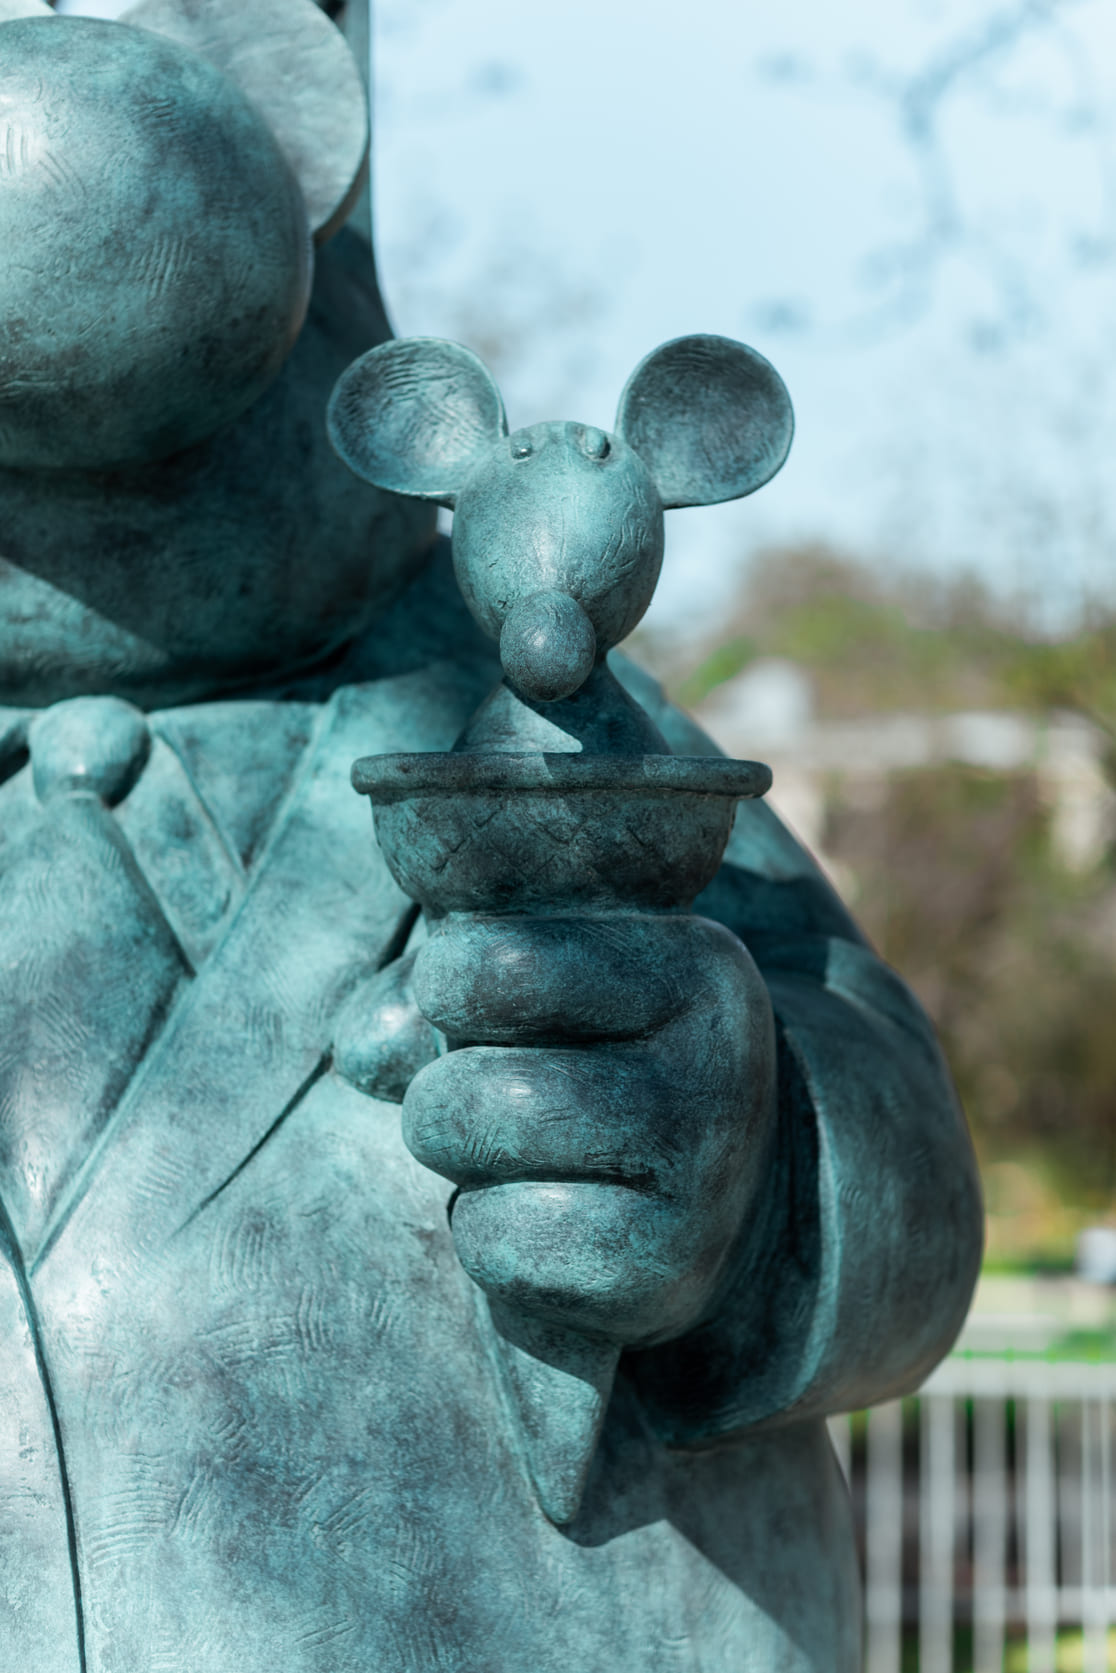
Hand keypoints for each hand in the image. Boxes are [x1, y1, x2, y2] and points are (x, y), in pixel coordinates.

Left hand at [404, 913, 776, 1348]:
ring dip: (462, 1165)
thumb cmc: (587, 1064)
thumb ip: (443, 980)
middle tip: (488, 1110)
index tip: (484, 1009)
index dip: (447, 988)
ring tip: (512, 1163)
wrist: (710, 1204)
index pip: (488, 958)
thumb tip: (368, 1047)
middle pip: (472, 1072)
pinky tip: (548, 1231)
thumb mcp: (530, 985)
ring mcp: (705, 1168)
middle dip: (441, 1096)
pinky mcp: (670, 1272)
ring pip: (484, 1143)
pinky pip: (498, 1246)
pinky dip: (490, 1244)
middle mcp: (716, 1054)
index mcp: (686, 959)